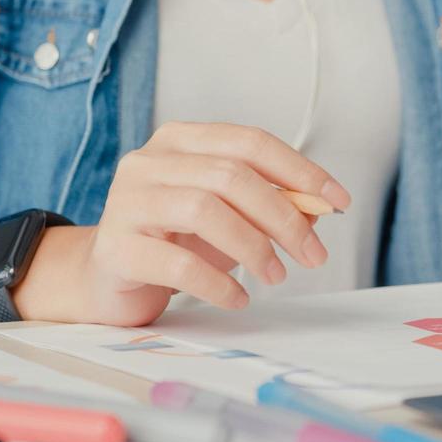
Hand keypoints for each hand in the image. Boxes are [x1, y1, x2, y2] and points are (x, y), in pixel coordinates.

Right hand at [14, 122, 349, 326]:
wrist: (103, 279)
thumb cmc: (172, 242)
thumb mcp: (226, 218)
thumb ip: (268, 206)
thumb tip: (318, 210)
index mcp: (179, 142)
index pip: (249, 142)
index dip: (300, 170)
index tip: (339, 203)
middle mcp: (148, 163)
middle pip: (230, 176)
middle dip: (284, 217)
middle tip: (313, 255)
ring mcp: (126, 203)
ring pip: (204, 210)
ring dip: (253, 247)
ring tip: (276, 276)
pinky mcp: (115, 249)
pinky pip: (178, 264)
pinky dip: (219, 284)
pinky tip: (238, 299)